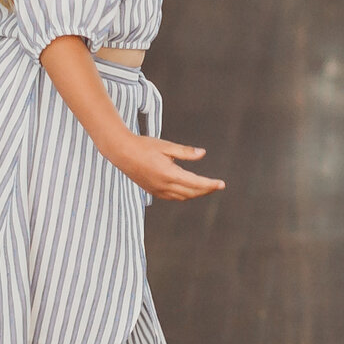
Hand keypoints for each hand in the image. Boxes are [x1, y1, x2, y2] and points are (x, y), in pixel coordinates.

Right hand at [102, 133, 225, 201]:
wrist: (122, 152)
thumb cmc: (144, 146)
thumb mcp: (167, 146)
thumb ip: (185, 152)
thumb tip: (202, 153)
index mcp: (169, 174)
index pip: (195, 183)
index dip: (210, 184)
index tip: (221, 184)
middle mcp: (164, 185)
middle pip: (191, 192)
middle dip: (206, 190)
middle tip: (217, 185)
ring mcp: (157, 190)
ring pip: (182, 197)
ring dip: (195, 193)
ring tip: (205, 187)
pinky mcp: (152, 191)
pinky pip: (172, 197)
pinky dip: (183, 195)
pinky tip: (187, 189)